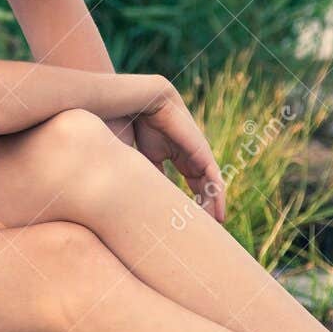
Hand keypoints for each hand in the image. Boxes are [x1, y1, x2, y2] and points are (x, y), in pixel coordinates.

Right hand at [131, 79, 225, 222]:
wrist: (125, 100)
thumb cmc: (116, 125)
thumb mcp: (129, 160)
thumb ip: (139, 179)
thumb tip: (138, 208)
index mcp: (160, 149)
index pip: (174, 182)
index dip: (178, 204)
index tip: (178, 226)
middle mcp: (179, 147)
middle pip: (196, 182)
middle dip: (200, 206)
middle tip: (203, 232)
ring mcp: (190, 144)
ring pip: (206, 180)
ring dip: (211, 203)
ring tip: (213, 226)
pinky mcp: (199, 145)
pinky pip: (212, 173)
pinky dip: (215, 193)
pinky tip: (216, 213)